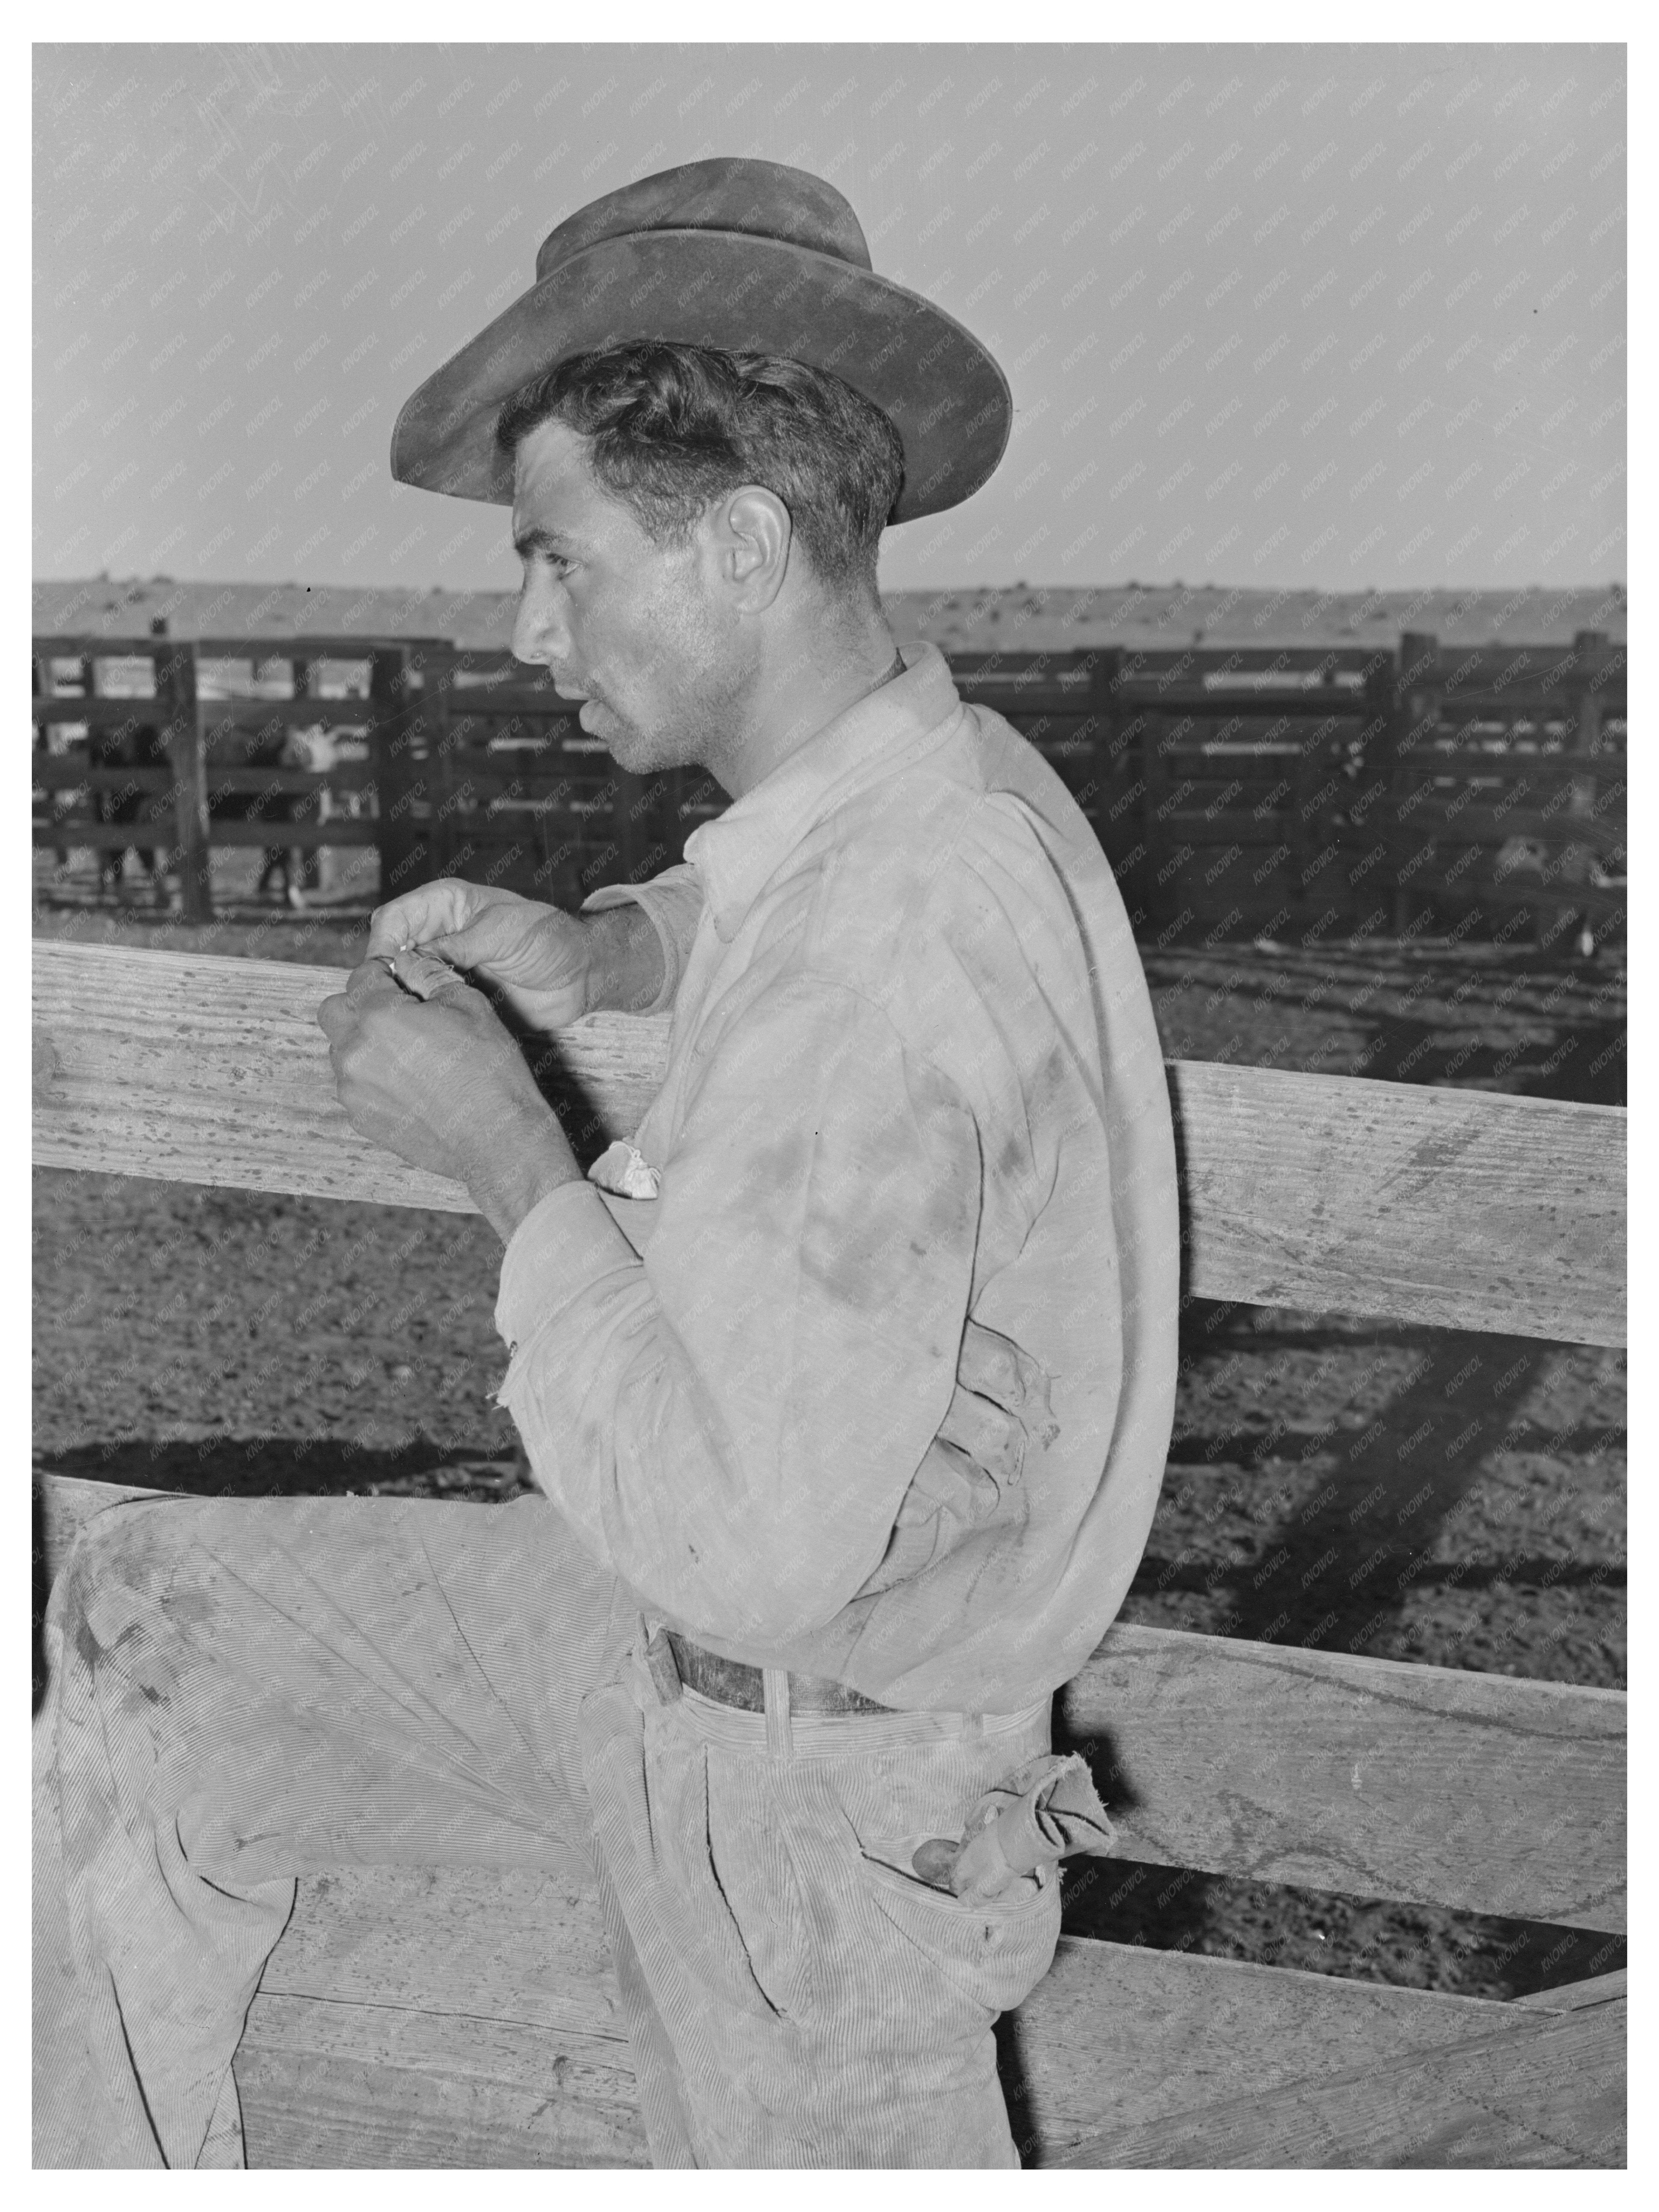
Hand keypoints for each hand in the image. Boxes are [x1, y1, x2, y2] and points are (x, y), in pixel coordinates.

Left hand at [317, 957, 579, 1237]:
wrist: (497, 1139)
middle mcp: (355, 1051)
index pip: (361, 975)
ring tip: (409, 1056)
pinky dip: (373, 1078)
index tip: (402, 982)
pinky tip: (411, 1085)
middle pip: (335, 1011)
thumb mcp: (470, 1005)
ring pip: (341, 1050)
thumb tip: (410, 963)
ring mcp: (354, 1089)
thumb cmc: (489, 1072)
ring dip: (364, 1044)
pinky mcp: (360, 1118)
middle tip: (397, 1015)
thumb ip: (430, 975)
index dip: (385, 973)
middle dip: (360, 1006)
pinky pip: (354, 1086)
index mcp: (379, 1016)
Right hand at [367, 881, 592, 1031]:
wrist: (581, 975)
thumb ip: (461, 943)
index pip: (394, 918)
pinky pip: (428, 1006)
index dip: (383, 943)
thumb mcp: (504, 931)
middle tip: (400, 998)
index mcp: (446, 905)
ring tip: (418, 1013)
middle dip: (389, 975)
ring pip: (405, 982)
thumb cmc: (550, 939)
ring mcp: (447, 967)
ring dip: (405, 998)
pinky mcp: (457, 995)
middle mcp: (440, 935)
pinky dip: (424, 1016)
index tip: (387, 970)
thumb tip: (416, 959)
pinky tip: (431, 1026)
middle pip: (391, 953)